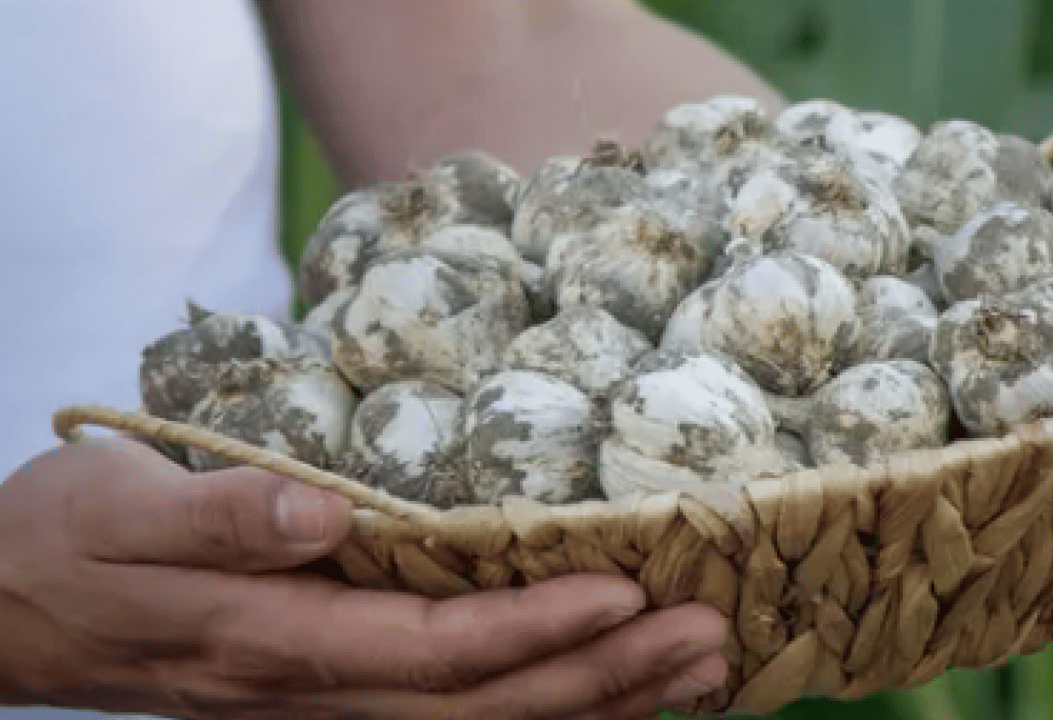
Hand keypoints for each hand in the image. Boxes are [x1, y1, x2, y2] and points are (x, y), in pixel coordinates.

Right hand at [0, 439, 727, 718]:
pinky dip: (539, 706)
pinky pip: (453, 712)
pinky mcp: (328, 688)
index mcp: (277, 640)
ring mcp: (326, 700)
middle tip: (710, 638)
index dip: (535, 630)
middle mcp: (316, 688)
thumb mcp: (119, 507)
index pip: (436, 649)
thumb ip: (222, 516)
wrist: (6, 605)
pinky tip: (602, 689)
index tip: (627, 592)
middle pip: (485, 703)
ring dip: (595, 701)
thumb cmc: (63, 543)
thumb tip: (329, 516)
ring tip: (694, 669)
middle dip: (604, 676)